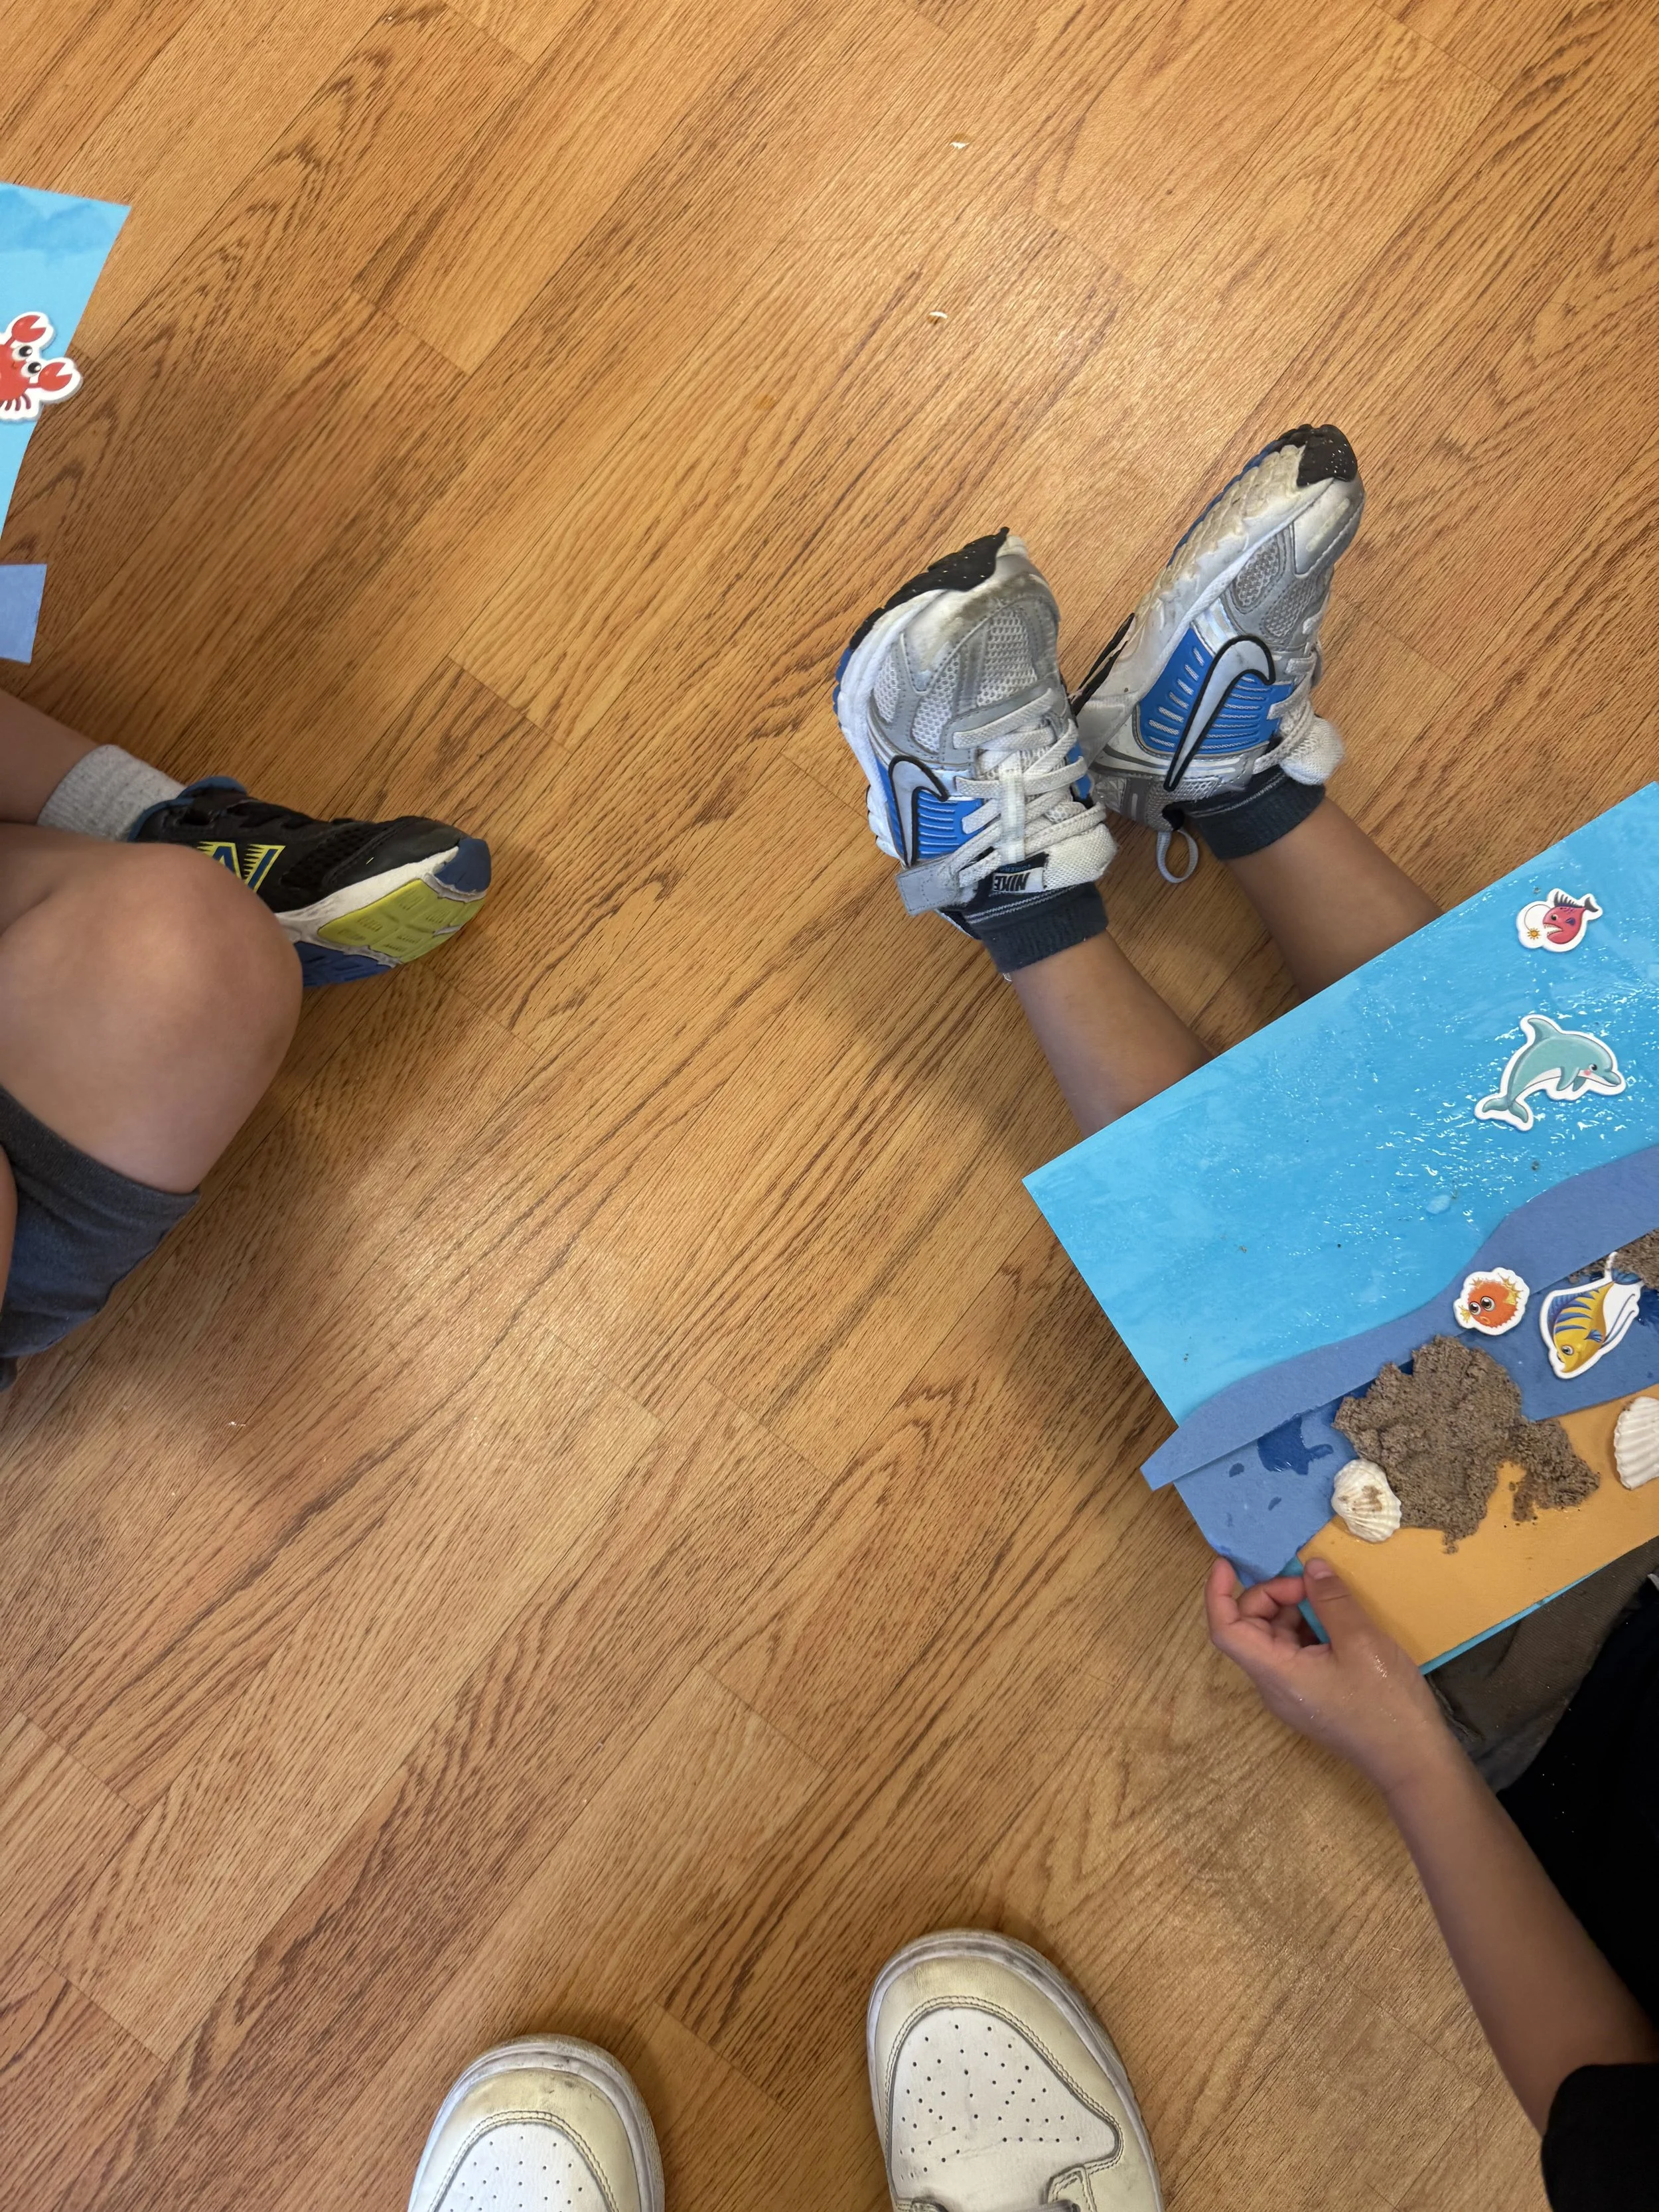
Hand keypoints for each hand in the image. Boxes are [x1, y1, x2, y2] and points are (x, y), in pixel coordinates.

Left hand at [1204, 1554, 1457, 1797]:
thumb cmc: (1386, 1704)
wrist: (1415, 1763)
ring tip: (1331, 1601)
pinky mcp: (1312, 1696)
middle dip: (1272, 1597)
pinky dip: (1308, 1629)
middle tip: (1312, 1585)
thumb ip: (1331, 1600)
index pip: (1225, 1630)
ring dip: (1293, 1611)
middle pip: (1250, 1629)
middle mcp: (1275, 1685)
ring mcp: (1293, 1694)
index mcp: (1276, 1674)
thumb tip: (1311, 1567)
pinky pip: (1295, 1653)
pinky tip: (1338, 1622)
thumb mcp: (1362, 1641)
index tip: (1229, 1564)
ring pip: (1275, 1639)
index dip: (1219, 1594)